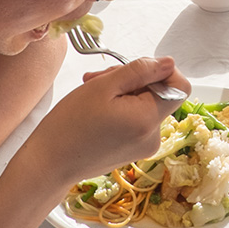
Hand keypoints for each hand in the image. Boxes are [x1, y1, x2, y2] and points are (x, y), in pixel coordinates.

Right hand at [30, 58, 189, 187]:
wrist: (48, 164)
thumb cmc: (69, 125)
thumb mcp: (103, 87)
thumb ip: (140, 71)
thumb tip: (169, 62)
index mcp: (148, 120)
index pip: (180, 87)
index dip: (162, 72)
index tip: (135, 69)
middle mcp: (152, 136)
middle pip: (158, 93)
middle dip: (131, 79)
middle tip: (98, 77)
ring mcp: (143, 145)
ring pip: (144, 104)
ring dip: (121, 91)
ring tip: (91, 91)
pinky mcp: (132, 149)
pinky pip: (135, 118)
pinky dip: (119, 107)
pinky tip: (95, 107)